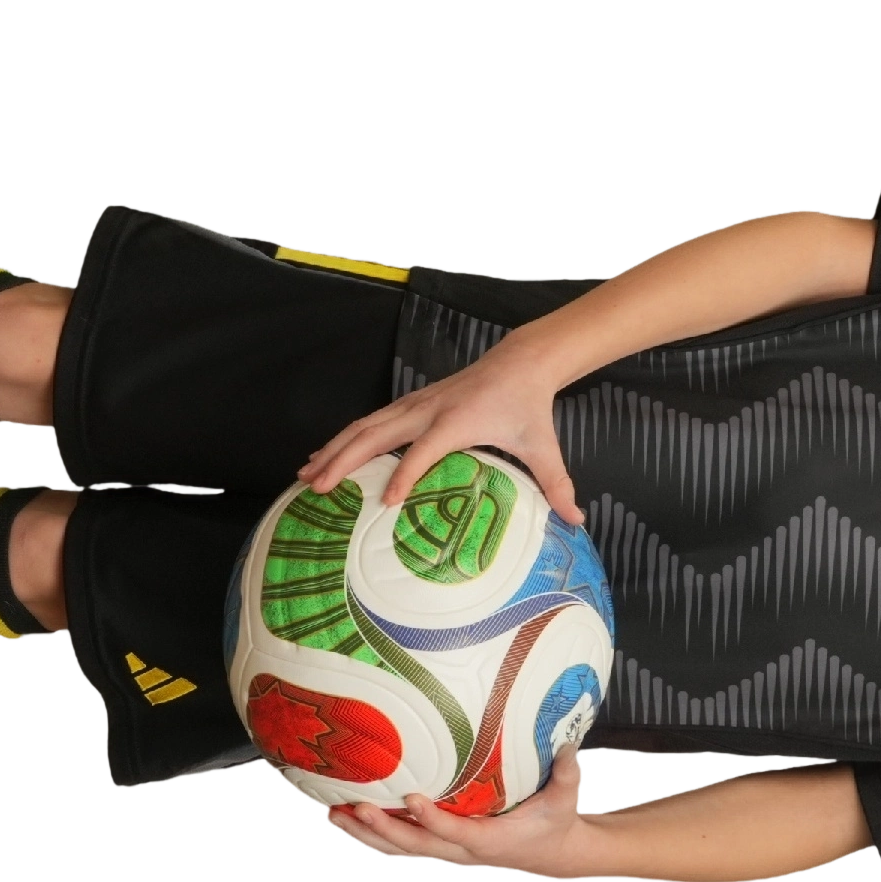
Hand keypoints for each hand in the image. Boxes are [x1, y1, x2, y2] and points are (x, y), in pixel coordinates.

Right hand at [298, 344, 576, 518]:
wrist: (519, 363)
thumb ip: (556, 484)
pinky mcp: (410, 405)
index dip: (406, 476)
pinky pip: (369, 422)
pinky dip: (343, 439)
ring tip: (305, 476)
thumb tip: (575, 518)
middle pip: (376, 435)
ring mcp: (415, 405)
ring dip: (333, 450)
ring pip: (364, 426)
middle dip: (344, 461)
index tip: (387, 503)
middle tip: (318, 489)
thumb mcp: (544, 447)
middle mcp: (428, 410)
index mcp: (457, 421)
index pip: (425, 451)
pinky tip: (323, 456)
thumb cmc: (528, 407)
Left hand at [326, 746, 593, 877]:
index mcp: (489, 839)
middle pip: (414, 845)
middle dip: (383, 828)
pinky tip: (347, 821)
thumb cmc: (555, 820)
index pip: (454, 831)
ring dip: (365, 835)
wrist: (551, 851)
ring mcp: (447, 850)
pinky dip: (372, 835)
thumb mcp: (564, 797)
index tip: (410, 798)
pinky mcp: (440, 846)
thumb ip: (566, 772)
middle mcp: (462, 850)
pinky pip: (400, 845)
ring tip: (333, 816)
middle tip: (356, 807)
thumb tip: (569, 742)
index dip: (431, 818)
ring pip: (399, 849)